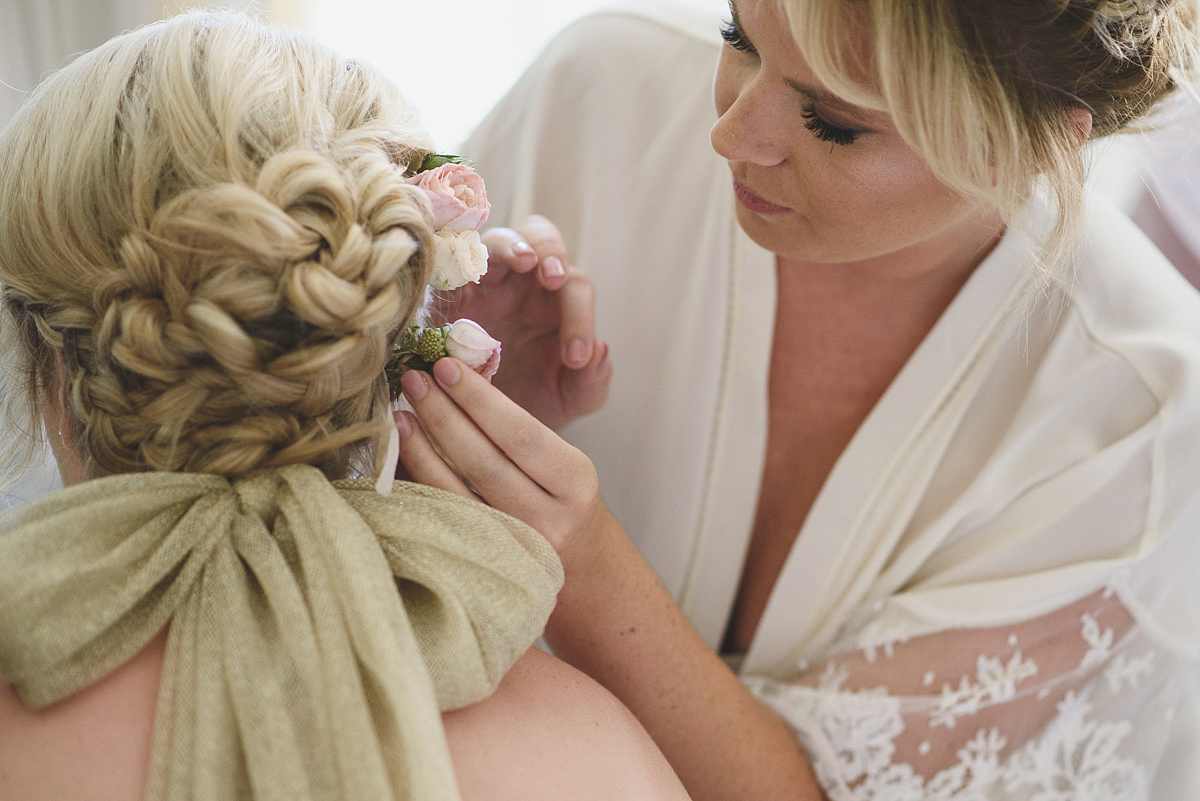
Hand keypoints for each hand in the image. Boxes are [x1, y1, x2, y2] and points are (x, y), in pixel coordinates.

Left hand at [395, 357, 606, 557]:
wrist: (577, 560)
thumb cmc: (559, 496)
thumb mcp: (560, 461)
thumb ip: (518, 428)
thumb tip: (456, 377)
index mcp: (574, 480)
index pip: (520, 432)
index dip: (479, 398)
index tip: (445, 366)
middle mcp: (549, 518)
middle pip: (485, 462)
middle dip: (445, 415)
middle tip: (415, 379)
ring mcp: (515, 547)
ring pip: (457, 493)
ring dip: (422, 449)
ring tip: (401, 413)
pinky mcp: (484, 564)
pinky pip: (443, 517)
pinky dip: (419, 483)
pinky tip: (403, 456)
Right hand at [430, 215, 611, 430]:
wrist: (478, 427)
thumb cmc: (526, 406)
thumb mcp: (565, 403)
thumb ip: (590, 384)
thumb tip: (600, 350)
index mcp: (555, 302)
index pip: (575, 287)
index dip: (581, 317)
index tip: (574, 360)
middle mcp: (521, 284)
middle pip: (539, 236)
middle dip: (551, 251)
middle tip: (556, 280)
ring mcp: (482, 284)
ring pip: (498, 240)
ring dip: (513, 245)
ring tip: (525, 261)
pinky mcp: (445, 295)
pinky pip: (450, 263)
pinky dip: (459, 258)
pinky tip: (468, 275)